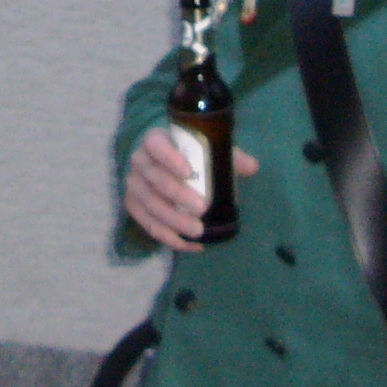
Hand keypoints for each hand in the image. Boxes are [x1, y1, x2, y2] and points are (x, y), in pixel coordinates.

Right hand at [123, 128, 258, 253]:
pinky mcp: (133, 206)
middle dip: (177, 195)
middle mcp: (139, 161)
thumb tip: (252, 167)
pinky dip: (169, 238)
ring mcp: (133, 185)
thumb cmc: (191, 155)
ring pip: (150, 205)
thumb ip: (230, 157)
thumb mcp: (209, 151)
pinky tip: (191, 245)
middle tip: (202, 209)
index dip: (170, 158)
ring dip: (173, 221)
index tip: (190, 173)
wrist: (164, 166)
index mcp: (155, 141)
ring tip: (198, 232)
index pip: (157, 146)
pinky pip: (148, 225)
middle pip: (154, 179)